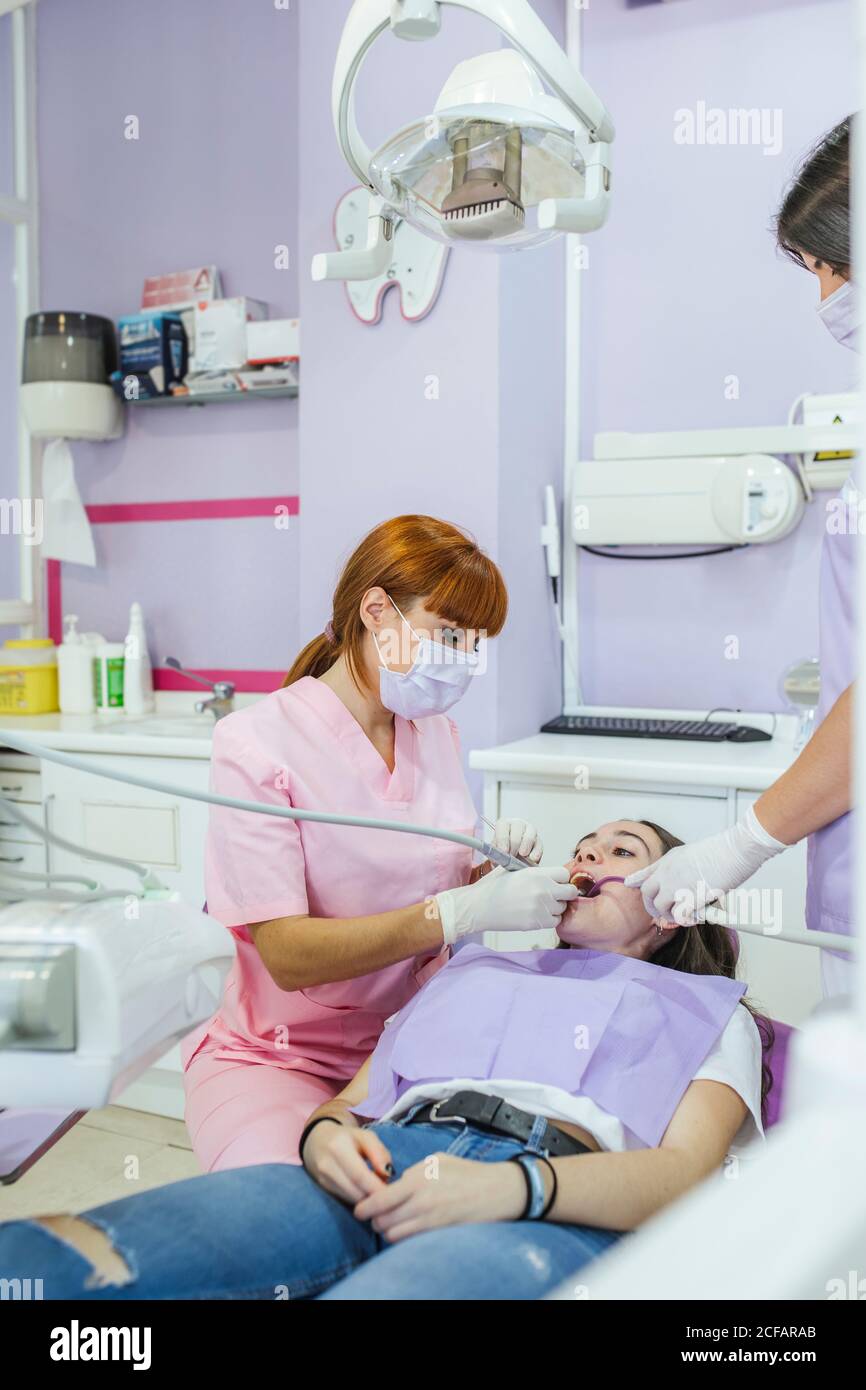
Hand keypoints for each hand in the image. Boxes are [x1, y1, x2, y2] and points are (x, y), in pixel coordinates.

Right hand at [303, 1121, 391, 1204]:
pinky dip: (360, 1200)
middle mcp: (327, 1165)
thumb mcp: (366, 1137)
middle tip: (391, 1195)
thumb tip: (389, 1174)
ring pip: (352, 1200)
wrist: (318, 1141)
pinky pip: (346, 1200)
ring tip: (379, 1191)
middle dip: (376, 1198)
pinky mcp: (324, 1189)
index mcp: (338, 1147)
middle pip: (356, 1192)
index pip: (360, 1176)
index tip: (394, 1192)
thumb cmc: (348, 1138)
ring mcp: (323, 1179)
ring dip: (369, 1200)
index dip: (378, 1189)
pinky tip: (367, 1192)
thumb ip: (379, 1152)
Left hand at [353, 1154, 525, 1242]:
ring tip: (392, 1222)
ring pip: (394, 1236)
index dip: (363, 1208)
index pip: (379, 1201)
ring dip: (388, 1231)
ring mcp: (430, 1222)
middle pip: (382, 1222)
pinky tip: (409, 1228)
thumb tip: (395, 1183)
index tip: (359, 1210)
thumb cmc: (466, 1172)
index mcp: (417, 1181)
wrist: (496, 1191)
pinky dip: (404, 1237)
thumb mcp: (437, 1161)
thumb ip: (413, 1172)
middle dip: (374, 1220)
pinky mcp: (439, 1234)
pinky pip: (411, 1241)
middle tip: (376, 1215)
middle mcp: (420, 1204)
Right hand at [435, 865, 577, 944]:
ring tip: (540, 906)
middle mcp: (542, 889)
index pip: (565, 874)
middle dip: (564, 893)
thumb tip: (550, 876)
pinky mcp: (536, 923)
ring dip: (555, 908)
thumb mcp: (514, 870)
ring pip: (563, 908)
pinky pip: (555, 921)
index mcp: (537, 873)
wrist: (478, 906)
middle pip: (570, 892)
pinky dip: (549, 919)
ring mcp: (540, 907)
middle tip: (554, 896)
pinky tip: (537, 915)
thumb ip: (535, 872)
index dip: (561, 879)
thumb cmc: (493, 887)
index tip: (556, 883)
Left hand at [491, 818, 542, 864]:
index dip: (503, 838)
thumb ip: (496, 853)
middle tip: (511, 856)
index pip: (502, 825)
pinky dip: (535, 853)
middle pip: (517, 830)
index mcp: (504, 824)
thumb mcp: (496, 850)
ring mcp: (530, 831)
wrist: (513, 857)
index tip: (503, 850)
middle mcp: (517, 824)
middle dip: (514, 844)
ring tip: (522, 855)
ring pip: (529, 836)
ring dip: (525, 846)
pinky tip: (531, 858)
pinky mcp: (538, 841)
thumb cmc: (503, 850)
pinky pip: (539, 845)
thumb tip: (495, 859)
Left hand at [624, 805, 785, 924]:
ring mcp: (677, 885)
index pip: (645, 873)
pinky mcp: (690, 897)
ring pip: (660, 908)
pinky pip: (679, 916)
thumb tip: (679, 880)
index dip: (636, 882)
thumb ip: (679, 866)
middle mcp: (667, 872)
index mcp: (668, 860)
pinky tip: (694, 918)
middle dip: (652, 907)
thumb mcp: (691, 853)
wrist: (734, 850)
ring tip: (680, 917)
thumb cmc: (722, 851)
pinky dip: (685, 920)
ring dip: (669, 916)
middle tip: (661, 914)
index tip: (629, 885)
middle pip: (647, 894)